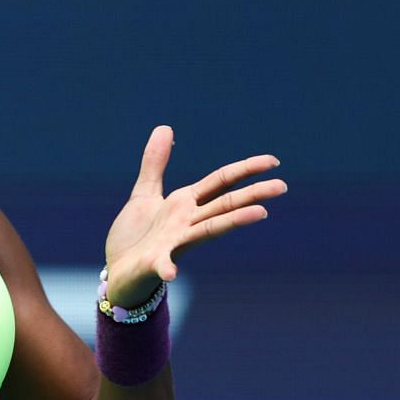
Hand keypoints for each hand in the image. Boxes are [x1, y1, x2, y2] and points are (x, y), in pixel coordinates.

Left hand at [103, 125, 286, 307]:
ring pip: (208, 230)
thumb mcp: (144, 194)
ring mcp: (174, 243)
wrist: (118, 272)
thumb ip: (155, 164)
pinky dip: (167, 268)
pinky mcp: (154, 263)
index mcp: (185, 203)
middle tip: (281, 186)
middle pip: (224, 204)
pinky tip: (171, 272)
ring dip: (233, 221)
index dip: (245, 169)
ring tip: (260, 213)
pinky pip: (162, 265)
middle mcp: (187, 222)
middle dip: (252, 194)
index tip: (273, 161)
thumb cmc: (135, 236)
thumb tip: (164, 127)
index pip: (221, 182)